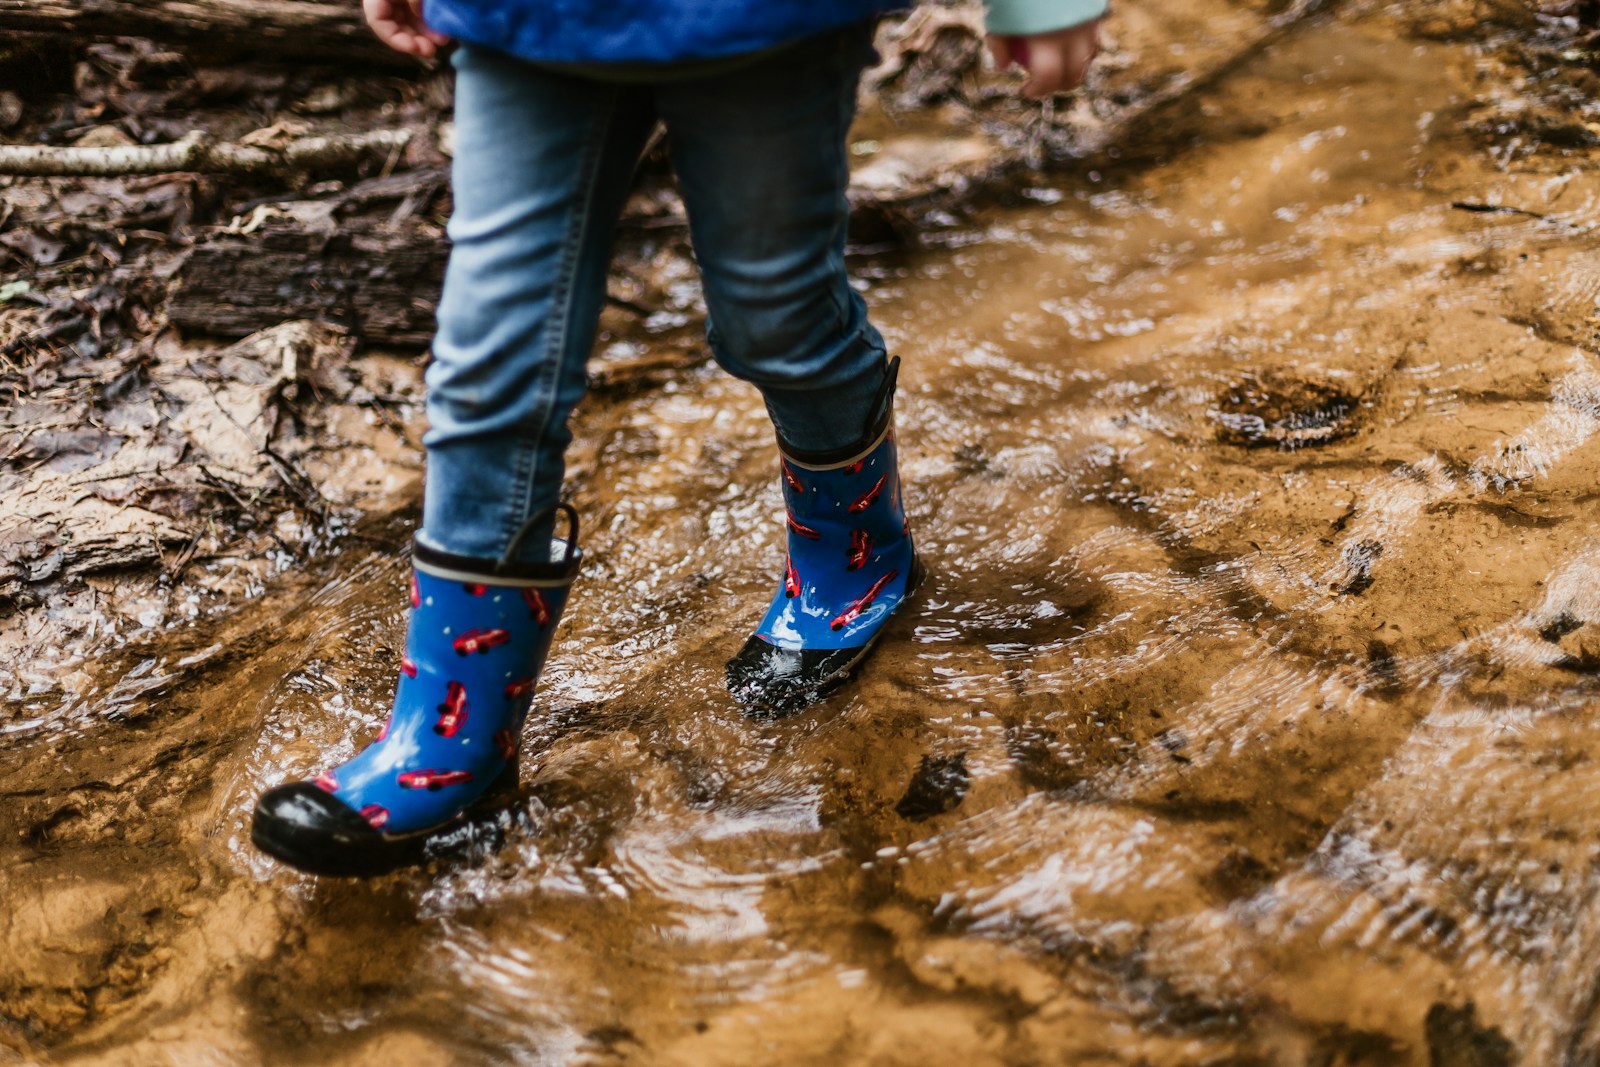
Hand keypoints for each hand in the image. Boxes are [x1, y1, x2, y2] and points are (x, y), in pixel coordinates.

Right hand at [364, 0, 449, 57]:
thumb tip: (421, 14)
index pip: (376, 21)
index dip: (394, 38)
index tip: (414, 48)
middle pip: (396, 25)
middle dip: (415, 41)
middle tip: (431, 50)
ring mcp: (400, 0)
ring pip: (410, 22)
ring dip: (426, 35)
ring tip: (442, 40)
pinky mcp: (415, 0)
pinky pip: (420, 14)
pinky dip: (431, 24)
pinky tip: (443, 30)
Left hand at [987, 18, 1102, 98]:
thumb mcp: (999, 15)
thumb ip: (998, 43)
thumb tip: (1003, 67)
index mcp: (1047, 38)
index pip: (1049, 78)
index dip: (1037, 90)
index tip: (1025, 90)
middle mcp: (1073, 33)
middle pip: (1074, 74)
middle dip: (1059, 85)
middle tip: (1042, 83)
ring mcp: (1089, 21)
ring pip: (1089, 56)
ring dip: (1074, 66)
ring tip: (1055, 62)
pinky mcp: (1096, 9)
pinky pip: (1095, 35)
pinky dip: (1083, 45)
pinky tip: (1067, 43)